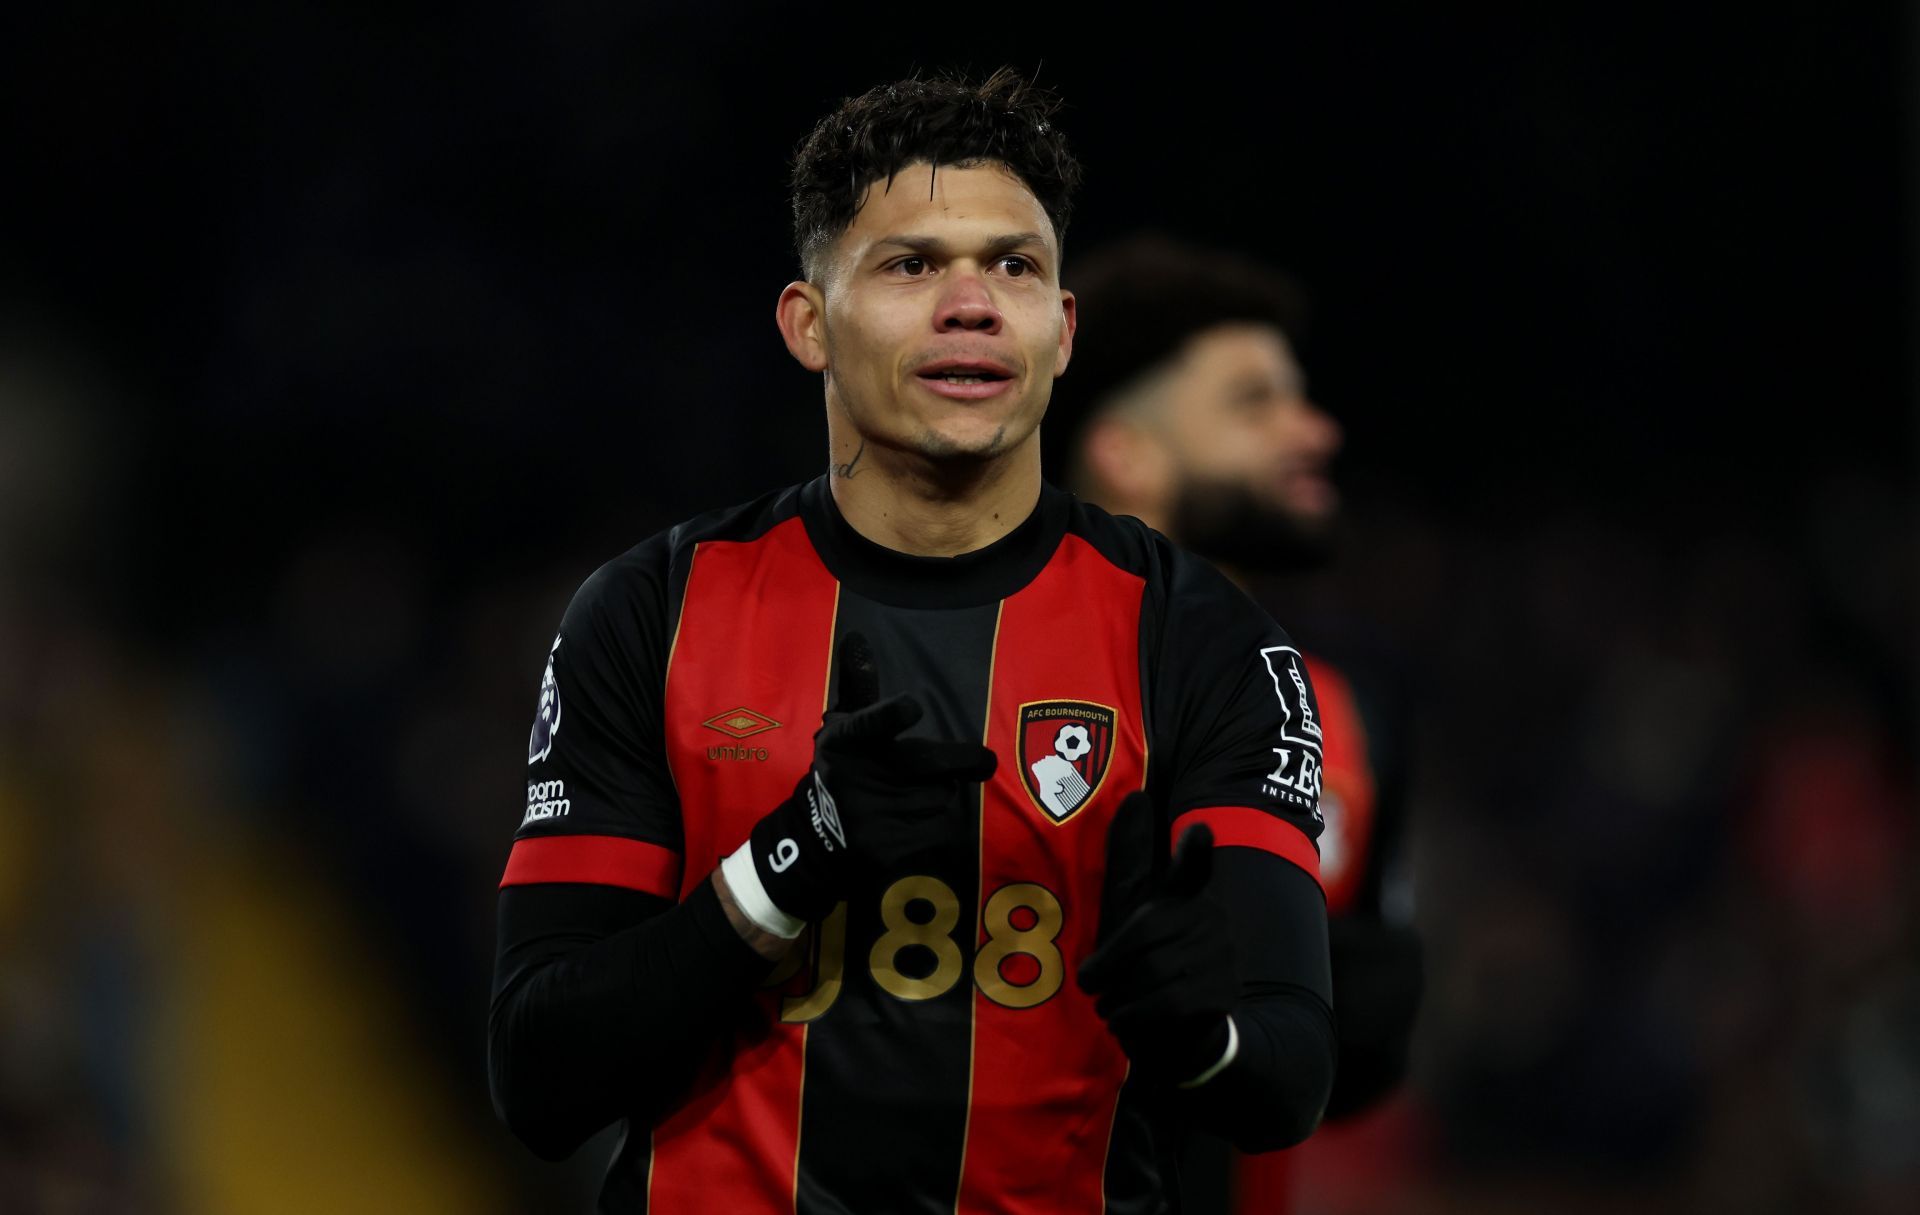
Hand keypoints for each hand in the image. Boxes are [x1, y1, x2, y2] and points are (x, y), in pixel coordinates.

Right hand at [744, 631, 995, 923]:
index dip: (889, 714)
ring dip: (944, 791)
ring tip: (919, 793)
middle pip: (927, 761)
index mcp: (846, 740)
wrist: (819, 837)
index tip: (912, 705)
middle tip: (982, 760)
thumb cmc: (843, 769)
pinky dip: (938, 823)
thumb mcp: (843, 726)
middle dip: (962, 759)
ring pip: (942, 794)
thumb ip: (859, 685)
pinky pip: (939, 828)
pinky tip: (916, 820)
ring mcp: (874, 816)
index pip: (869, 721)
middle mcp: (858, 776)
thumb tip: (857, 636)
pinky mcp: (891, 848)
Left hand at [1078, 792, 1237, 1086]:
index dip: (1192, 852)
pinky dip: (1132, 1017)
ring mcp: (1221, 957)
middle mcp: (1209, 919)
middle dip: (1108, 969)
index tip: (1196, 832)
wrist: (1182, 1035)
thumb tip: (1135, 795)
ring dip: (1117, 995)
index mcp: (1183, 895)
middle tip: (1097, 986)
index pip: (1191, 868)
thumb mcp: (1128, 909)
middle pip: (1142, 938)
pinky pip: (1164, 1003)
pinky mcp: (1221, 996)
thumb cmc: (1145, 962)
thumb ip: (1129, 858)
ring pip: (1151, 972)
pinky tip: (1124, 1020)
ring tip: (1112, 1004)